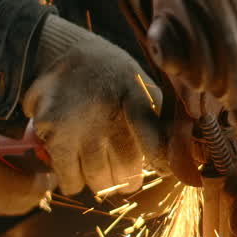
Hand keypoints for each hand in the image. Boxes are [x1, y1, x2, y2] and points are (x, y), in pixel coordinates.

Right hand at [23, 16, 162, 195]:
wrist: (64, 53)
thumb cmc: (112, 78)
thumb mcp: (142, 87)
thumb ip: (162, 121)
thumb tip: (185, 162)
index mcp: (134, 94)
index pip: (151, 134)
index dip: (159, 158)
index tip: (165, 171)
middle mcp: (106, 108)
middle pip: (126, 170)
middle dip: (127, 179)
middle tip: (124, 175)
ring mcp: (76, 122)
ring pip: (98, 181)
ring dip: (101, 182)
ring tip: (99, 168)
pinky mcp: (51, 133)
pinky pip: (69, 180)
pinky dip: (73, 182)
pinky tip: (76, 170)